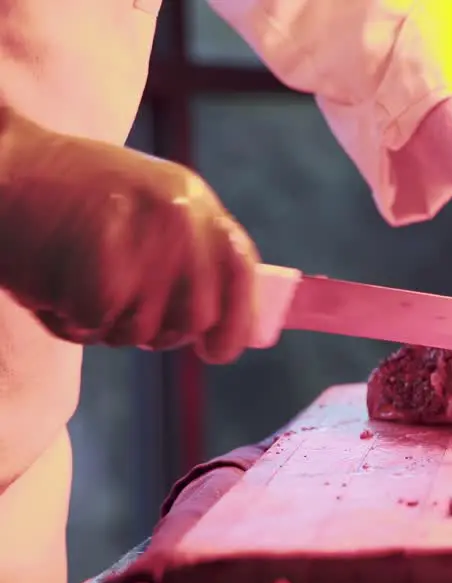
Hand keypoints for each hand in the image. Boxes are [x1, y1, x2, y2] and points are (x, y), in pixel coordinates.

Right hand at [0, 107, 258, 362]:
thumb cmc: (63, 200)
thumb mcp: (142, 209)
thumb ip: (188, 260)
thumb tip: (225, 334)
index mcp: (192, 200)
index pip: (240, 273)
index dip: (233, 324)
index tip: (214, 350)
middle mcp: (179, 216)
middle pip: (194, 318)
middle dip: (155, 330)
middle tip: (114, 307)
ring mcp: (143, 237)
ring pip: (142, 330)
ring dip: (103, 324)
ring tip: (71, 278)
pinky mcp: (100, 263)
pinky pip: (94, 324)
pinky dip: (65, 318)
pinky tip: (49, 280)